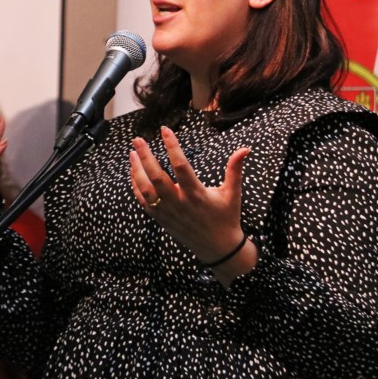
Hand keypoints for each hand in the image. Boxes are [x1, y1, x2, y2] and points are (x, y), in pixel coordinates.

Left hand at [129, 126, 252, 274]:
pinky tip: (133, 173)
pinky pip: (144, 202)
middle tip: (138, 139)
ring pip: (146, 190)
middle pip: (157, 177)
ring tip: (132, 153)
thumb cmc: (226, 217)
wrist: (218, 248)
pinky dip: (136, 187)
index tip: (165, 130)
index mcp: (197, 194)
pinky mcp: (161, 220)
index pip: (181, 166)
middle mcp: (180, 203)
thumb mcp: (233, 193)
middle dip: (146, 157)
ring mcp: (168, 213)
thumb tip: (245, 149)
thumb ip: (235, 170)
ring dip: (137, 170)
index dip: (172, 146)